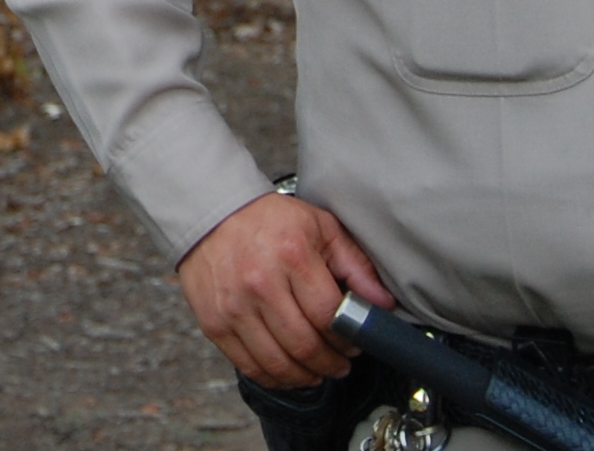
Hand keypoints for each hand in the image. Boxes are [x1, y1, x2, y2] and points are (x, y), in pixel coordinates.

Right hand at [175, 192, 395, 389]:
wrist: (211, 215)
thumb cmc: (268, 221)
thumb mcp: (319, 227)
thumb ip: (355, 264)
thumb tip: (382, 304)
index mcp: (291, 255)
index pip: (328, 316)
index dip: (347, 338)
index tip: (354, 343)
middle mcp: (260, 283)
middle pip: (305, 345)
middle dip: (331, 363)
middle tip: (340, 363)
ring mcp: (234, 307)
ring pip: (278, 364)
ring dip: (306, 376)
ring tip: (317, 372)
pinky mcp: (215, 323)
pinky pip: (249, 366)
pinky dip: (274, 378)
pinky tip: (288, 371)